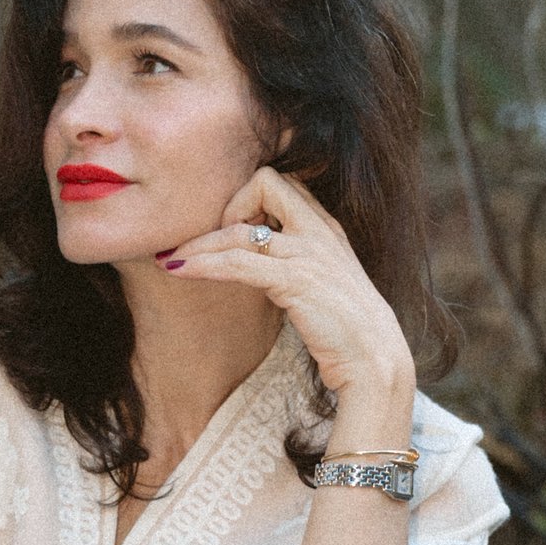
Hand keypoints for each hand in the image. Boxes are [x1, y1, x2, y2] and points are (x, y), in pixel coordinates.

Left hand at [158, 164, 415, 433]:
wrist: (376, 362)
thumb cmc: (347, 332)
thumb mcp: (321, 285)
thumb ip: (294, 264)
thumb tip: (253, 263)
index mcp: (326, 228)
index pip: (282, 183)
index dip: (250, 199)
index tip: (231, 233)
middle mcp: (319, 231)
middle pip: (265, 182)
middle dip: (227, 205)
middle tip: (205, 243)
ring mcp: (309, 253)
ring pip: (240, 228)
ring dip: (199, 243)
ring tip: (169, 258)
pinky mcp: (296, 280)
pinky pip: (238, 262)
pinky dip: (203, 264)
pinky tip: (179, 270)